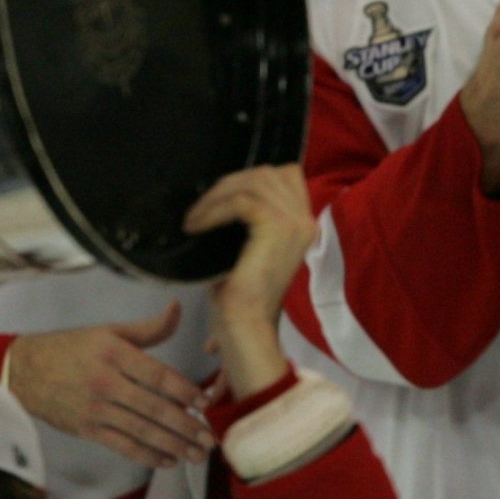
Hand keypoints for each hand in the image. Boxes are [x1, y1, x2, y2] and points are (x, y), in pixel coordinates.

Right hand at [5, 304, 211, 467]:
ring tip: (196, 454)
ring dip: (173, 445)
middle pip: (154, 408)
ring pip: (142, 431)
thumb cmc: (70, 348)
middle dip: (186, 426)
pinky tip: (168, 461)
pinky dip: (147, 456)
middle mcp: (106, 382)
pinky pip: (123, 446)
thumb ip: (148, 328)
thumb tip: (178, 308)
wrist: (23, 371)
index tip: (204, 402)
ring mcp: (96, 409)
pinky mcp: (87, 430)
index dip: (184, 390)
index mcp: (113, 353)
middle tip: (210, 439)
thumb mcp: (107, 331)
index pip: (157, 375)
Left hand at [185, 166, 316, 398]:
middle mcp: (305, 219)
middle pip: (266, 174)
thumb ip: (247, 217)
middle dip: (228, 184)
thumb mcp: (246, 246)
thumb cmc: (241, 292)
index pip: (287, 174)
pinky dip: (214, 209)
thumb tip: (220, 190)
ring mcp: (295, 222)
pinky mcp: (277, 227)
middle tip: (201, 208)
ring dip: (216, 196)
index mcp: (303, 223)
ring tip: (195, 218)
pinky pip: (241, 201)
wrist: (245, 324)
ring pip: (252, 184)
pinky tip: (196, 225)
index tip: (220, 196)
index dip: (251, 177)